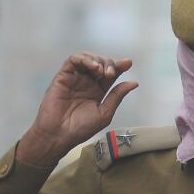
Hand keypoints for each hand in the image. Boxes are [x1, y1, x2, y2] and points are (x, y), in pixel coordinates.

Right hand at [17, 53, 138, 166]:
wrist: (59, 135)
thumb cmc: (80, 128)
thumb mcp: (104, 113)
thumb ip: (117, 96)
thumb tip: (134, 83)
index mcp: (97, 91)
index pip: (110, 74)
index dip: (119, 66)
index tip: (128, 63)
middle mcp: (86, 82)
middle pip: (100, 63)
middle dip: (109, 63)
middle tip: (110, 73)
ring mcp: (74, 78)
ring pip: (87, 58)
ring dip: (97, 60)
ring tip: (101, 71)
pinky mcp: (62, 76)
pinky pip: (72, 60)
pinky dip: (83, 59)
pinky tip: (92, 67)